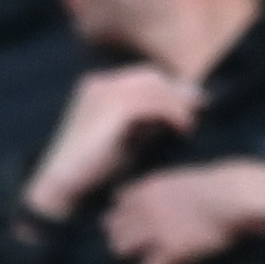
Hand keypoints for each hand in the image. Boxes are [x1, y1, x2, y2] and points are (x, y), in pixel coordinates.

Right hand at [21, 64, 200, 219]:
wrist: (62, 186)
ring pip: (155, 88)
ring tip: (191, 124)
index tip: (193, 102)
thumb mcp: (122, 140)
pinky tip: (183, 129)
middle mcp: (101, 83)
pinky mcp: (115, 107)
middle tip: (202, 105)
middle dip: (178, 91)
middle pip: (151, 77)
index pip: (142, 78)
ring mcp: (106, 92)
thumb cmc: (92, 171)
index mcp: (97, 87)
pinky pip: (155, 103)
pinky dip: (173, 114)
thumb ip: (144, 123)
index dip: (169, 88)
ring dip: (179, 104)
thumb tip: (176, 113)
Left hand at [102, 159, 264, 263]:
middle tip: (142, 247)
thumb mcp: (182, 179)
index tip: (138, 223)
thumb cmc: (219, 186)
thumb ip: (163, 192)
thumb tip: (158, 202)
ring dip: (133, 256)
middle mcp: (146, 209)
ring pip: (121, 250)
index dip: (125, 216)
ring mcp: (157, 231)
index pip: (117, 204)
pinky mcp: (172, 252)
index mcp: (149, 188)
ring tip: (151, 259)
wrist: (237, 197)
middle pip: (113, 230)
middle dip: (124, 238)